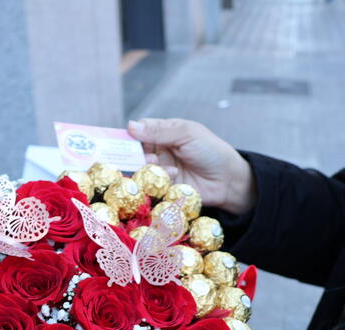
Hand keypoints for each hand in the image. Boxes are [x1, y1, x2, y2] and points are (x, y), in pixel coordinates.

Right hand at [128, 118, 255, 214]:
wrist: (228, 181)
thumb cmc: (211, 151)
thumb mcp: (187, 134)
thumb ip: (160, 131)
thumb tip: (131, 126)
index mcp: (162, 133)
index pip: (137, 132)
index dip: (126, 135)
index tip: (117, 140)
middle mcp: (158, 151)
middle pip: (133, 153)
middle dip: (134, 155)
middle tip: (141, 155)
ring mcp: (159, 171)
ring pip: (140, 170)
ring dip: (148, 167)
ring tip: (160, 164)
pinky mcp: (163, 188)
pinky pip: (149, 186)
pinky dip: (156, 181)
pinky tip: (172, 176)